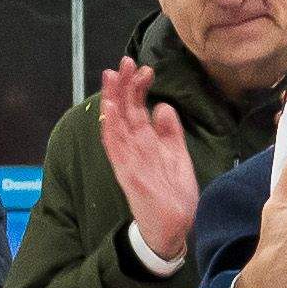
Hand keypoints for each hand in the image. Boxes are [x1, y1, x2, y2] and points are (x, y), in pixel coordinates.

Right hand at [93, 61, 200, 263]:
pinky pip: (115, 149)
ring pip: (115, 125)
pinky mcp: (128, 174)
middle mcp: (133, 147)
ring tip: (111, 78)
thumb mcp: (177, 155)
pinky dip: (111, 130)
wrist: (175, 226)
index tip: (145, 69)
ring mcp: (128, 160)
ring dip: (112, 101)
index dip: (138, 87)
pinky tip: (109, 112)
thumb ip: (170, 132)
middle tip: (124, 62)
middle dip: (122, 85)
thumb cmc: (173, 192)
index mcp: (145, 141)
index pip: (136, 108)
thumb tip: (163, 106)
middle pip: (123, 111)